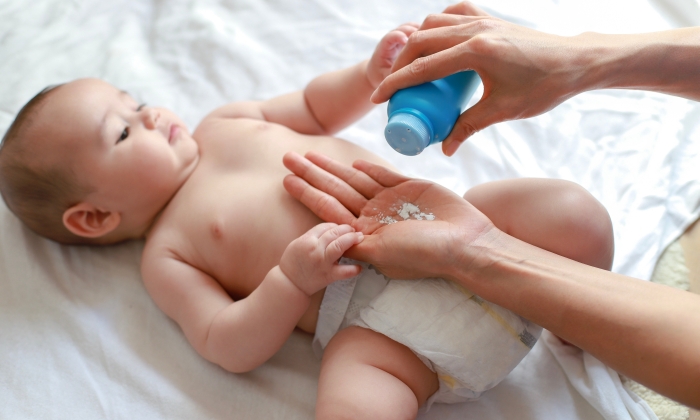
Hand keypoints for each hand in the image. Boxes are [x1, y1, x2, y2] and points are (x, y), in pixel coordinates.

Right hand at [279, 223, 363, 295]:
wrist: (289, 284)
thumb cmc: (293, 263)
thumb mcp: (298, 244)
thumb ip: (313, 236)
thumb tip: (331, 231)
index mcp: (306, 240)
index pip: (325, 226)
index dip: (335, 226)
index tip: (340, 228)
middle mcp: (315, 249)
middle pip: (334, 232)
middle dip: (347, 229)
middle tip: (353, 230)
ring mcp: (323, 262)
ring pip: (340, 246)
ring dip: (351, 240)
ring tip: (359, 238)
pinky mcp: (329, 275)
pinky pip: (345, 271)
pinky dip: (354, 269)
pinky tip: (359, 267)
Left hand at [283, 151, 496, 279]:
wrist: (466, 243)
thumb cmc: (424, 253)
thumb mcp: (382, 252)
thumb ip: (354, 243)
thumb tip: (326, 238)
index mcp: (364, 233)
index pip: (328, 209)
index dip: (307, 193)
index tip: (286, 181)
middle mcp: (374, 217)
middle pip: (335, 191)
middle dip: (311, 174)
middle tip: (287, 157)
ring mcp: (391, 202)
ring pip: (354, 181)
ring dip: (332, 168)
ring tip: (309, 154)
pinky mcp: (411, 188)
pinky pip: (383, 175)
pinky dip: (368, 168)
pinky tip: (352, 162)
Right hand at [371, 1, 587, 155]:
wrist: (576, 61)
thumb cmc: (544, 86)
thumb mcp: (502, 110)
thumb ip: (468, 127)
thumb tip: (444, 147)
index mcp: (475, 52)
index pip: (422, 68)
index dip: (395, 85)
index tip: (379, 100)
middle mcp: (475, 30)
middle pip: (419, 42)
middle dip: (399, 66)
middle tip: (390, 88)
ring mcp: (482, 20)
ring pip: (433, 23)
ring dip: (416, 44)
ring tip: (410, 67)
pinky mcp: (490, 17)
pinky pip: (453, 13)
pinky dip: (438, 25)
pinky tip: (436, 40)